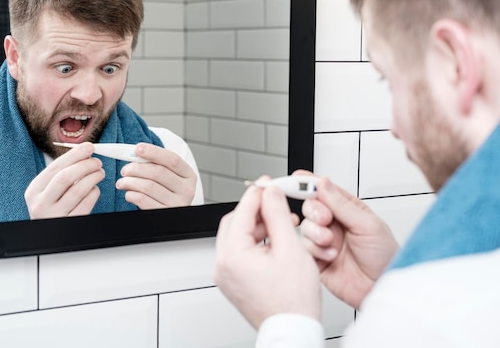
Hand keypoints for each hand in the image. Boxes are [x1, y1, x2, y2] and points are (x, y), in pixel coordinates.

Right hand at [25, 142, 104, 218]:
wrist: (48, 234)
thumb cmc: (51, 206)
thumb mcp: (46, 191)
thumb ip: (59, 174)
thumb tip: (83, 152)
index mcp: (34, 191)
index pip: (55, 167)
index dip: (74, 155)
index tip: (88, 147)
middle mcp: (41, 204)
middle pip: (66, 177)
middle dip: (85, 165)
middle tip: (97, 161)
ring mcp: (55, 216)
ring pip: (78, 190)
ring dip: (93, 177)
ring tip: (100, 172)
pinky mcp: (70, 224)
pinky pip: (86, 204)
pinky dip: (94, 192)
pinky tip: (95, 188)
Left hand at [115, 143, 196, 208]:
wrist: (170, 215)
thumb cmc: (166, 190)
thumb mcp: (169, 176)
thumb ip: (156, 163)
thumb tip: (135, 152)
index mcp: (189, 175)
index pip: (172, 159)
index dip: (154, 152)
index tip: (137, 148)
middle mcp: (186, 190)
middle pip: (158, 172)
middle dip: (137, 168)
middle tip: (125, 169)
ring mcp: (177, 203)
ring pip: (148, 186)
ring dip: (129, 182)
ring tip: (122, 182)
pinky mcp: (164, 213)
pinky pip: (143, 200)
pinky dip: (131, 194)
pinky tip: (128, 193)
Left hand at [214, 178, 321, 328]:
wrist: (291, 331)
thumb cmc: (292, 301)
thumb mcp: (290, 248)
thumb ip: (277, 215)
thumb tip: (270, 193)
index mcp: (232, 256)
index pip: (241, 212)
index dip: (257, 194)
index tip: (268, 184)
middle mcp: (222, 266)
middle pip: (235, 223)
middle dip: (257, 211)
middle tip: (276, 203)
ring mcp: (225, 276)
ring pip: (237, 237)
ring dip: (258, 227)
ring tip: (283, 226)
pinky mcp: (232, 282)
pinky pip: (239, 253)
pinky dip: (255, 244)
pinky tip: (275, 242)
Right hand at [299, 172, 398, 308]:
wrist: (382, 288)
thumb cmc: (385, 256)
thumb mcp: (368, 224)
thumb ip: (342, 204)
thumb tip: (323, 183)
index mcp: (347, 209)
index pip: (323, 190)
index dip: (307, 183)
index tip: (297, 178)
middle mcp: (333, 223)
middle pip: (309, 206)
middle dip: (314, 211)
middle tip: (326, 219)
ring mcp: (324, 240)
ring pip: (304, 227)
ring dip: (317, 234)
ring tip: (332, 244)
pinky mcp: (316, 258)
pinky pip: (304, 248)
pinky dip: (316, 251)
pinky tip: (331, 256)